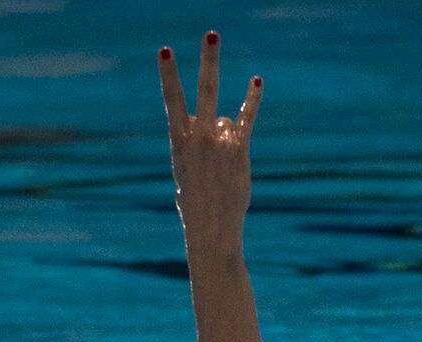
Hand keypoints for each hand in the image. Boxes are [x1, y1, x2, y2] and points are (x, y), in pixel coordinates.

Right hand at [158, 31, 261, 256]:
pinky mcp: (239, 151)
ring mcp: (220, 143)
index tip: (165, 50)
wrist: (211, 227)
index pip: (172, 101)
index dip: (169, 75)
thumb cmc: (195, 206)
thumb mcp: (186, 174)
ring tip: (217, 164)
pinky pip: (246, 119)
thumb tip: (221, 125)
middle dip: (208, 62)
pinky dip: (250, 100)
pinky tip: (256, 82)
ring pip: (224, 117)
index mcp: (178, 142)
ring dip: (222, 136)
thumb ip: (198, 146)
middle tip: (212, 34)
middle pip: (204, 90)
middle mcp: (199, 137)